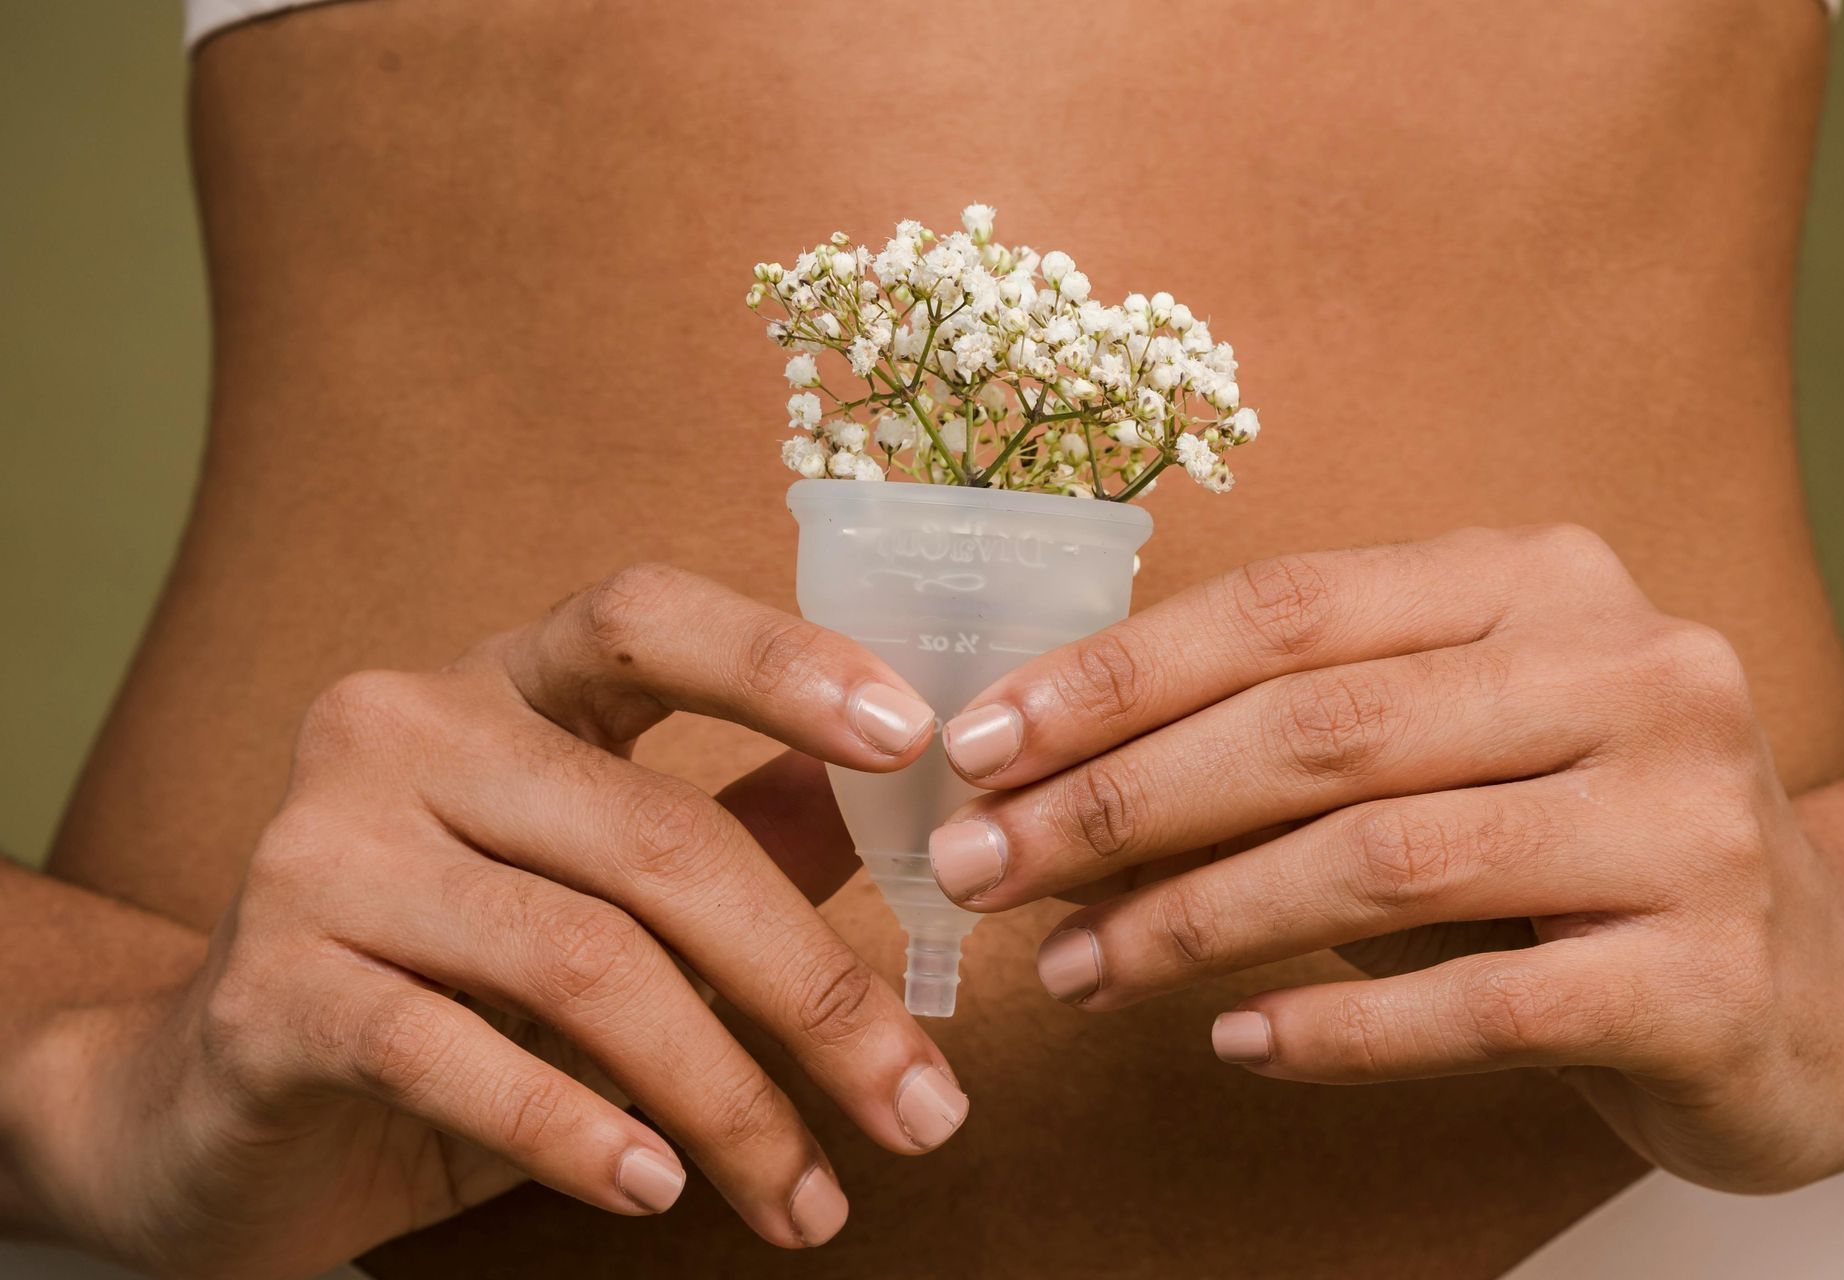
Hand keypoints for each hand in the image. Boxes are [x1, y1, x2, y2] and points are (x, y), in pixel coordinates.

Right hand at [20, 565, 965, 1277]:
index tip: (918, 739)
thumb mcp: (595, 901)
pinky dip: (577, 1133)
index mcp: (499, 687)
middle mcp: (402, 735)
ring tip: (809, 1200)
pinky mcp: (270, 988)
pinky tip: (656, 1189)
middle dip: (816, 993)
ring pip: (582, 962)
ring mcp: (323, 853)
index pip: (645, 620)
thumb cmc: (442, 987)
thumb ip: (727, 838)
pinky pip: (457, 1056)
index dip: (782, 663)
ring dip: (726, 1101)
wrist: (202, 1105)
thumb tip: (883, 809)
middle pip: (658, 841)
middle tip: (925, 1115)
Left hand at [928, 525, 1843, 1191]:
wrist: (1812, 984)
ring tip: (1074, 970)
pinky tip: (1231, 1043)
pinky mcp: (1706, 970)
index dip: (1114, 676)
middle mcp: (1626, 668)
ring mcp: (1681, 817)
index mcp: (1538, 581)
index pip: (1284, 609)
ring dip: (1192, 923)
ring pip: (1379, 862)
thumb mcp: (1441, 756)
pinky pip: (1474, 1005)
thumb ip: (1286, 747)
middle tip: (982, 866)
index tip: (978, 742)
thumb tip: (1050, 781)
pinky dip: (1332, 1028)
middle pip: (1316, 729)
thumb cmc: (1571, 849)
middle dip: (1118, 803)